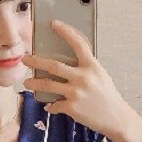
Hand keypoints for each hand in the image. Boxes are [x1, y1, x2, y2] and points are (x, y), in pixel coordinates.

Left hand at [21, 20, 133, 140]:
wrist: (116, 118)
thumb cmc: (108, 96)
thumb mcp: (100, 76)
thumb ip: (86, 68)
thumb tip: (67, 63)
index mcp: (92, 66)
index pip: (78, 44)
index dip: (66, 32)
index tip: (54, 23)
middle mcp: (83, 77)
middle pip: (54, 66)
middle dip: (36, 62)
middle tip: (25, 59)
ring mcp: (76, 93)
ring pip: (48, 85)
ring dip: (34, 84)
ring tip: (27, 83)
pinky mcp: (72, 108)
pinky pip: (55, 105)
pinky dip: (51, 105)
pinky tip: (49, 105)